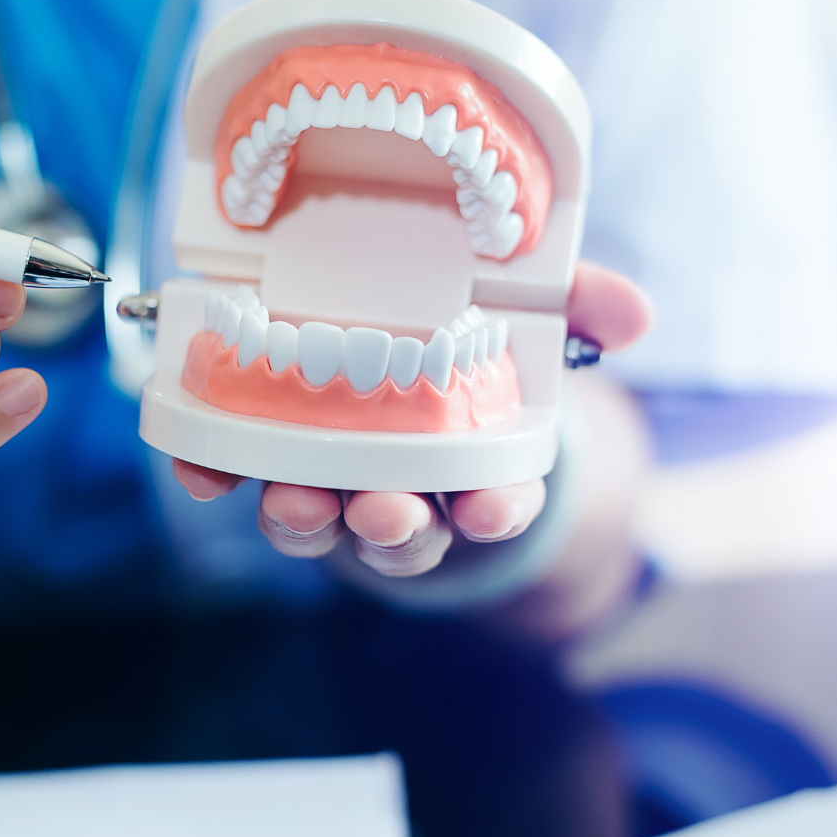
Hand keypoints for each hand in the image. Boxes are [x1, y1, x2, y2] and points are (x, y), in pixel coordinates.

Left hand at [172, 263, 652, 576]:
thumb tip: (636, 315)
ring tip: (296, 500)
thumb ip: (581, 307)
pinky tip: (201, 468)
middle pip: (400, 529)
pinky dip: (215, 474)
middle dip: (393, 528)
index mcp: (474, 464)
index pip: (495, 501)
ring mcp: (329, 479)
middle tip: (384, 513)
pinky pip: (236, 475)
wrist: (386, 344)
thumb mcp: (530, 318)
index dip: (495, 509)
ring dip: (305, 517)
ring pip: (318, 521)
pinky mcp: (262, 455)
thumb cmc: (469, 348)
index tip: (489, 508)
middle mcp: (401, 488)